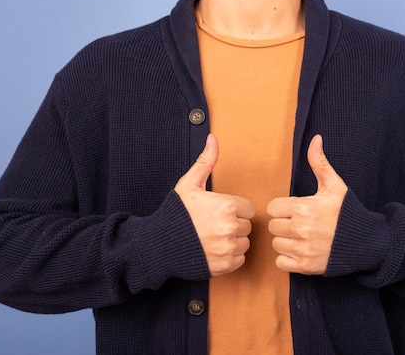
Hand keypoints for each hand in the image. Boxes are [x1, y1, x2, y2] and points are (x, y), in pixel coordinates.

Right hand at [174, 134, 254, 276]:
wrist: (157, 245)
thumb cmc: (175, 214)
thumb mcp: (189, 184)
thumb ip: (206, 161)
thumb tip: (212, 138)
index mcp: (227, 205)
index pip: (247, 208)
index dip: (233, 209)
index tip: (218, 211)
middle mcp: (230, 227)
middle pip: (246, 225)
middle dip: (233, 224)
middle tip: (213, 224)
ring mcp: (228, 248)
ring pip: (244, 243)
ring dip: (233, 241)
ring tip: (213, 237)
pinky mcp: (225, 265)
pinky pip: (239, 259)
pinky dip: (229, 256)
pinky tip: (213, 249)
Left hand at [267, 135, 347, 274]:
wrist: (366, 242)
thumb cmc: (348, 212)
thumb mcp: (335, 185)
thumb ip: (320, 163)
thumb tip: (315, 138)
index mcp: (303, 208)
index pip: (273, 208)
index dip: (283, 208)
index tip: (295, 210)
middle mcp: (300, 229)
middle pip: (273, 226)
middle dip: (284, 224)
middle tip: (300, 223)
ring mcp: (302, 249)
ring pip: (276, 244)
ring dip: (285, 242)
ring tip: (302, 237)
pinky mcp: (305, 266)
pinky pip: (281, 263)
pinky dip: (288, 259)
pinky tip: (301, 251)